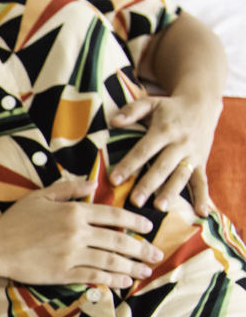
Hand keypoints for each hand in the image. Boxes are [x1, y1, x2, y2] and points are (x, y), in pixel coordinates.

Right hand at [0, 178, 161, 287]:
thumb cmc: (15, 221)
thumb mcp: (40, 196)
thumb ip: (68, 188)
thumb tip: (93, 184)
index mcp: (74, 211)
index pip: (113, 215)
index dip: (135, 221)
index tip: (149, 228)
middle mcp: (77, 232)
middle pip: (118, 240)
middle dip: (141, 248)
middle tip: (157, 254)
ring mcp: (72, 254)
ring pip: (111, 260)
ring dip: (132, 266)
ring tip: (146, 270)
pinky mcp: (64, 272)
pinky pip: (94, 275)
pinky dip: (112, 278)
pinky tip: (124, 281)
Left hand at [108, 94, 221, 215]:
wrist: (203, 105)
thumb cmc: (169, 108)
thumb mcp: (151, 103)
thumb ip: (132, 111)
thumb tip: (113, 122)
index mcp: (164, 130)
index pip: (144, 150)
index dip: (129, 164)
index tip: (114, 179)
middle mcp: (179, 144)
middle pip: (162, 167)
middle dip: (148, 184)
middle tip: (135, 200)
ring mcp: (192, 155)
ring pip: (181, 176)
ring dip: (171, 192)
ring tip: (159, 207)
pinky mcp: (201, 163)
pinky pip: (202, 181)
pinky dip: (203, 197)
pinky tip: (200, 213)